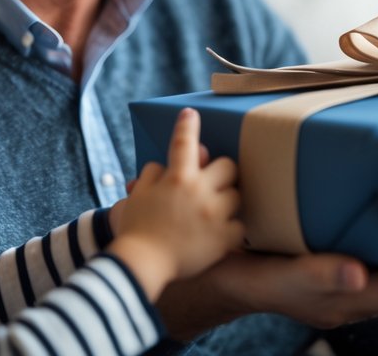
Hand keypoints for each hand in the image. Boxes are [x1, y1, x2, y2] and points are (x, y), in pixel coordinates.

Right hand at [108, 108, 242, 300]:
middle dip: (221, 172)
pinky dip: (231, 230)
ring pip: (237, 195)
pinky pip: (240, 226)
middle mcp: (199, 192)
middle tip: (213, 183)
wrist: (142, 264)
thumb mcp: (139, 194)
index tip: (191, 114)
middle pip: (228, 166)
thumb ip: (154, 173)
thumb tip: (167, 163)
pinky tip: (220, 233)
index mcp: (177, 178)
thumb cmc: (137, 228)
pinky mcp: (224, 238)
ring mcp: (214, 215)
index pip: (184, 142)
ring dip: (227, 200)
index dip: (188, 124)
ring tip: (214, 212)